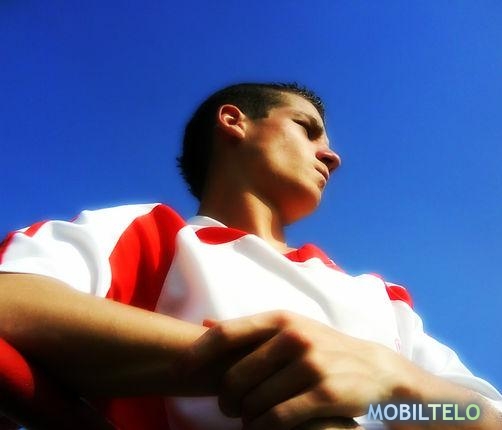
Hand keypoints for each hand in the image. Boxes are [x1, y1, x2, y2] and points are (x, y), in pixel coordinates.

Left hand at [193, 310, 411, 429]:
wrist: (375, 366)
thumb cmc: (321, 346)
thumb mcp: (288, 327)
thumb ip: (248, 329)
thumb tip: (205, 323)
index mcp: (280, 319)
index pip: (227, 334)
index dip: (197, 354)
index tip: (176, 372)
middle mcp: (293, 337)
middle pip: (235, 376)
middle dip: (224, 398)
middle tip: (226, 407)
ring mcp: (311, 365)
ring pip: (254, 401)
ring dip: (244, 416)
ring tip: (248, 417)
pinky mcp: (326, 393)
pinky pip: (277, 419)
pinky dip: (262, 428)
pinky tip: (262, 427)